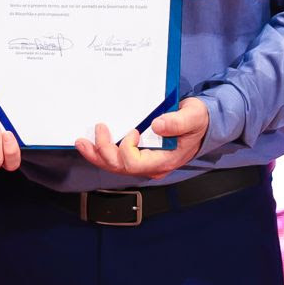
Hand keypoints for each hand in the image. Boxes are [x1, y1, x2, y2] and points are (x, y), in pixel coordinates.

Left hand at [74, 97, 207, 179]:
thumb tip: (157, 125)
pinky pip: (117, 159)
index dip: (127, 149)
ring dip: (97, 154)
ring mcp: (144, 162)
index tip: (134, 129)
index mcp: (164, 161)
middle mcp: (151, 166)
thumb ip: (177, 122)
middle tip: (98, 130)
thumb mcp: (193, 117)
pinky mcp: (139, 154)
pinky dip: (102, 152)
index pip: (135, 163)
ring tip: (81, 143)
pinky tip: (91, 144)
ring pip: (115, 166)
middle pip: (120, 167)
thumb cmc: (198, 121)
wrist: (202, 124)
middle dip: (103, 152)